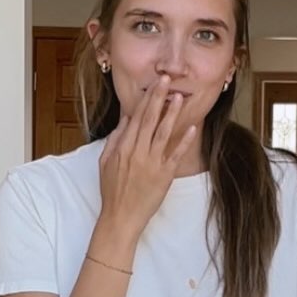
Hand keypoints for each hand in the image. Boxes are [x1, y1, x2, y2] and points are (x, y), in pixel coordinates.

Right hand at [97, 75, 196, 238]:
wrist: (120, 217)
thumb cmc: (112, 191)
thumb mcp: (105, 162)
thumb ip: (114, 139)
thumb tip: (125, 120)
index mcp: (123, 148)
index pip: (135, 117)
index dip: (146, 99)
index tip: (153, 84)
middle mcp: (137, 152)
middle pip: (149, 119)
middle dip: (158, 98)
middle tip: (166, 80)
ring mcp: (152, 163)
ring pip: (163, 133)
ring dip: (172, 114)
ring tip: (180, 97)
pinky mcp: (164, 175)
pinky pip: (176, 154)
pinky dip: (184, 140)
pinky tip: (192, 127)